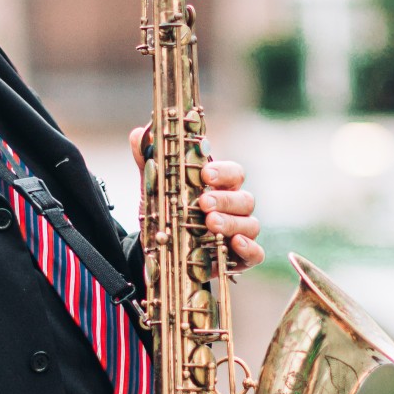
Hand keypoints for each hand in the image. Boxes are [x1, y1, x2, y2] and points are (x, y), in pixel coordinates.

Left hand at [128, 126, 264, 267]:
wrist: (162, 254)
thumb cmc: (168, 217)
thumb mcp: (155, 192)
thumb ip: (149, 164)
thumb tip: (137, 134)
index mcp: (220, 189)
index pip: (234, 174)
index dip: (224, 172)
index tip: (205, 174)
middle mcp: (234, 210)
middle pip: (245, 199)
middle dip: (225, 199)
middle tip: (203, 203)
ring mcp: (240, 233)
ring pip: (251, 224)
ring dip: (232, 223)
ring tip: (210, 223)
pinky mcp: (240, 259)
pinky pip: (256, 253)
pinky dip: (249, 249)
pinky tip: (234, 244)